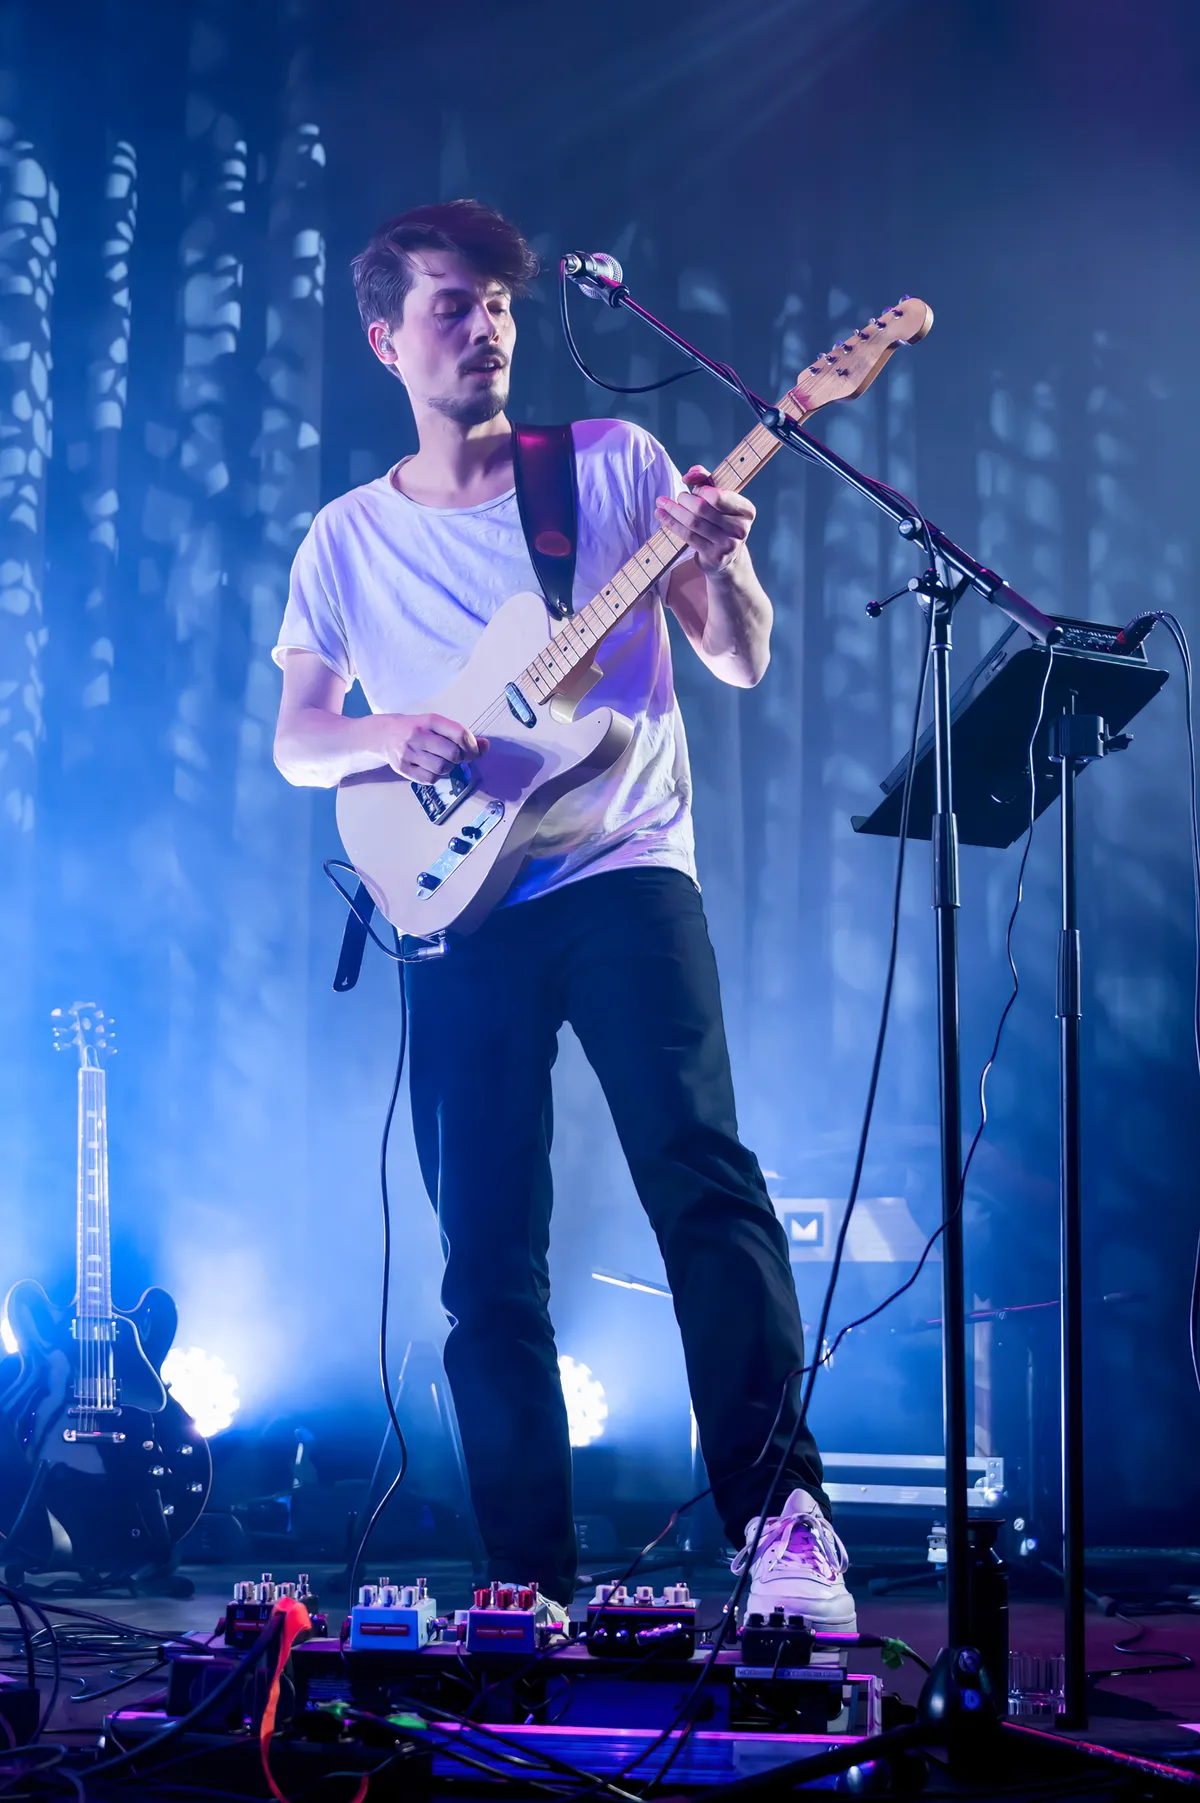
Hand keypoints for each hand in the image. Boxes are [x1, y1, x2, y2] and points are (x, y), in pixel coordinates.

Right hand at [367, 713, 488, 781]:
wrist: (383, 735)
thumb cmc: (416, 729)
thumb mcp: (437, 725)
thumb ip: (460, 735)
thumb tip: (485, 746)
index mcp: (430, 721)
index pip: (459, 734)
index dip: (473, 746)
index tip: (474, 750)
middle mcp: (418, 735)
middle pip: (453, 754)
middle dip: (461, 758)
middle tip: (457, 757)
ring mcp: (409, 752)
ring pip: (442, 768)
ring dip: (448, 768)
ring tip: (442, 761)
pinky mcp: (403, 768)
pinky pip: (430, 778)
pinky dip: (436, 776)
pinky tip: (431, 767)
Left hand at [655, 465, 754, 574]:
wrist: (729, 558)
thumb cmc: (722, 521)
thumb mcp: (720, 497)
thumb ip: (706, 479)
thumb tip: (689, 475)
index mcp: (746, 510)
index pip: (717, 496)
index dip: (701, 490)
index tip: (695, 490)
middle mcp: (740, 528)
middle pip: (702, 508)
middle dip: (684, 500)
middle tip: (679, 497)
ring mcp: (727, 545)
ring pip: (693, 522)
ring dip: (673, 510)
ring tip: (663, 503)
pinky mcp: (713, 556)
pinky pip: (687, 536)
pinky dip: (671, 523)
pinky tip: (661, 515)